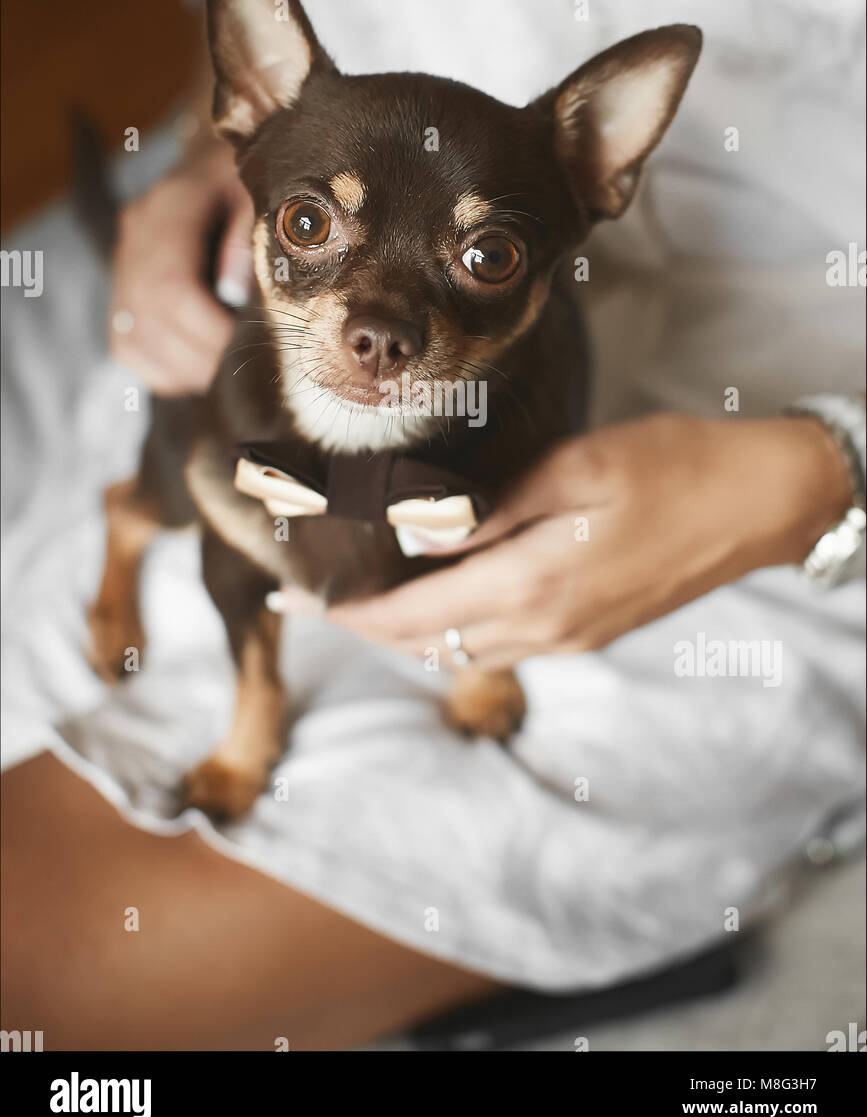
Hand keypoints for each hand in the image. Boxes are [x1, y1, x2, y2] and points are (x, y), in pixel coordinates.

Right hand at [109, 141, 253, 394]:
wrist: (222, 170)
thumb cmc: (253, 186)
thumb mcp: (265, 196)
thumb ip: (249, 239)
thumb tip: (234, 293)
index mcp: (170, 205)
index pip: (172, 286)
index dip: (210, 331)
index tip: (252, 349)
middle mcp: (135, 236)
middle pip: (150, 318)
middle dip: (202, 358)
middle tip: (246, 373)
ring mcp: (123, 264)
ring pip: (131, 339)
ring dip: (183, 370)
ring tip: (228, 376)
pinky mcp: (122, 289)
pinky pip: (127, 346)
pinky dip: (164, 370)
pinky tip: (201, 371)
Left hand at [309, 413, 852, 667]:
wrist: (757, 504)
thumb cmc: (671, 468)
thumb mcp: (573, 469)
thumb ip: (488, 509)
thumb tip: (415, 534)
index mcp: (533, 588)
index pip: (412, 619)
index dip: (347, 615)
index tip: (297, 600)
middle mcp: (545, 629)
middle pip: (429, 644)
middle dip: (366, 626)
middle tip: (314, 597)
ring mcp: (570, 637)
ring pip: (463, 648)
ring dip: (407, 630)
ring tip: (363, 595)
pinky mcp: (588, 629)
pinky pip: (500, 641)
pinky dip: (453, 625)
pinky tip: (440, 589)